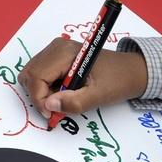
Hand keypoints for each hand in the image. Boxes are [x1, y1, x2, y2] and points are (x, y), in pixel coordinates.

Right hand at [18, 36, 147, 119]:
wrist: (131, 70)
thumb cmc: (118, 80)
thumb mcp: (99, 96)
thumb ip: (74, 102)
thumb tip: (50, 106)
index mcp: (66, 53)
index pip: (37, 76)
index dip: (40, 99)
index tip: (51, 115)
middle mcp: (57, 47)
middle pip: (30, 74)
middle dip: (39, 96)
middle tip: (57, 109)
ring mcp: (56, 50)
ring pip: (32, 75)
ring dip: (42, 92)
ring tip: (63, 99)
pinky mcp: (57, 57)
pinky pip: (40, 73)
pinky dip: (46, 87)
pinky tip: (63, 92)